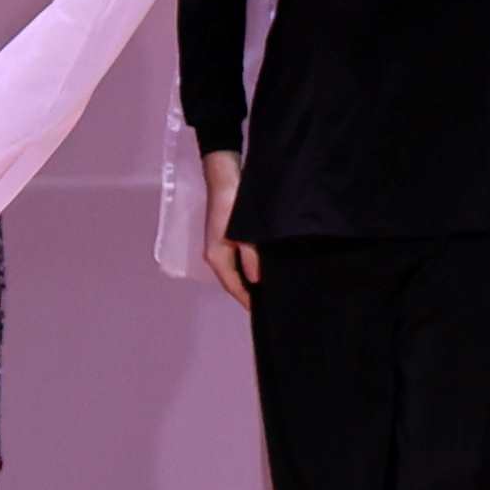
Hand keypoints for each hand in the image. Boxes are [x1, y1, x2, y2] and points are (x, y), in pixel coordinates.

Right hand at [197, 152, 258, 306]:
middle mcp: (217, 255)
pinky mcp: (229, 237)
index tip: (265, 314)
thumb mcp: (245, 232)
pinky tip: (267, 268)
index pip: (233, 287)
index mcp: (217, 257)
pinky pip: (240, 259)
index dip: (248, 301)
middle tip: (273, 304)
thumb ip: (251, 257)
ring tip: (273, 289)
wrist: (225, 175)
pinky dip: (251, 267)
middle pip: (234, 281)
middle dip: (250, 294)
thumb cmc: (233, 204)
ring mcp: (222, 246)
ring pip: (237, 270)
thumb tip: (257, 282)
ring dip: (251, 281)